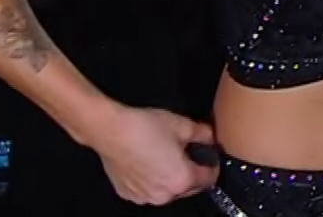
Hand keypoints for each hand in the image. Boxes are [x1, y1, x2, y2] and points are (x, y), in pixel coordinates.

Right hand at [92, 106, 218, 204]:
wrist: (111, 131)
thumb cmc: (146, 128)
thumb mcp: (183, 125)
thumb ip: (203, 134)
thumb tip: (211, 138)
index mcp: (182, 180)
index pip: (209, 179)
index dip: (212, 166)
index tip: (210, 157)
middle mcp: (164, 195)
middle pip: (188, 188)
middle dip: (191, 173)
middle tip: (186, 155)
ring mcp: (144, 197)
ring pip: (167, 191)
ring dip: (170, 179)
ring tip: (165, 157)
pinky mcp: (128, 194)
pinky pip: (148, 190)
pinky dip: (151, 181)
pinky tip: (148, 163)